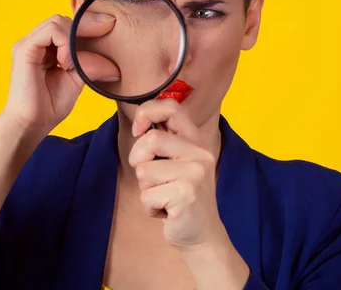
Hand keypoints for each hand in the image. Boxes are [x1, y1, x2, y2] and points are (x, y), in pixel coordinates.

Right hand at [3, 14, 118, 134]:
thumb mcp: (77, 80)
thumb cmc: (50, 105)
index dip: (90, 24)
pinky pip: (51, 30)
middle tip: (97, 48)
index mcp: (47, 47)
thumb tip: (115, 63)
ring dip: (72, 40)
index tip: (111, 24)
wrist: (32, 124)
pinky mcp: (24, 49)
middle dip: (85, 28)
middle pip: (65, 20)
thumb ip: (89, 64)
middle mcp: (36, 42)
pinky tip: (65, 63)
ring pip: (58, 21)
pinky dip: (64, 44)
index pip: (69, 25)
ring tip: (71, 65)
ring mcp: (29, 43)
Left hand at [129, 98, 225, 248]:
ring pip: (144, 171)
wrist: (202, 232)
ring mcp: (195, 174)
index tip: (139, 131)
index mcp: (195, 140)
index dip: (147, 112)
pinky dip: (149, 206)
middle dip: (138, 160)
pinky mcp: (186, 195)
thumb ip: (163, 141)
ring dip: (145, 189)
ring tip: (163, 196)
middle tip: (150, 178)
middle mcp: (199, 153)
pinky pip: (147, 195)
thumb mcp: (176, 162)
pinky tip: (166, 210)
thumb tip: (139, 124)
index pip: (171, 107)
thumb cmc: (181, 194)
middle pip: (151, 140)